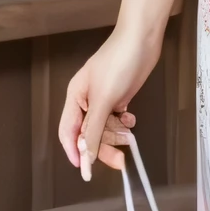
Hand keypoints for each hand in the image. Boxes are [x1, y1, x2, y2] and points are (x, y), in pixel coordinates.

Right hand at [59, 28, 150, 178]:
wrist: (141, 39)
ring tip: (129, 133)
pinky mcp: (119, 96)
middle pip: (89, 133)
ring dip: (116, 134)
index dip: (75, 152)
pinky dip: (123, 123)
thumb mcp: (104, 99)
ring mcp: (104, 98)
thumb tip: (86, 158)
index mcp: (75, 98)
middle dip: (102, 146)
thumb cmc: (118, 65)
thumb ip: (93, 130)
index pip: (68, 132)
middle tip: (119, 160)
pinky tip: (131, 119)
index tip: (86, 171)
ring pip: (104, 127)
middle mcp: (87, 100)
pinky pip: (116, 119)